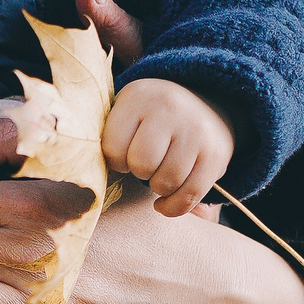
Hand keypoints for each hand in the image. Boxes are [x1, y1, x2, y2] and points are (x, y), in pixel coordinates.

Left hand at [104, 78, 234, 215]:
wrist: (206, 101)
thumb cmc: (152, 116)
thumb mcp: (127, 110)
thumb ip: (107, 135)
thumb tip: (87, 174)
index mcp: (138, 96)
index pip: (112, 147)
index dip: (115, 160)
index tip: (124, 154)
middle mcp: (170, 108)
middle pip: (141, 164)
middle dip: (138, 172)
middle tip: (144, 164)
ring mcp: (196, 131)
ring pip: (166, 182)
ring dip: (157, 187)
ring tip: (158, 173)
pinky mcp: (216, 155)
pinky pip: (190, 195)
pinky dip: (173, 207)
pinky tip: (163, 202)